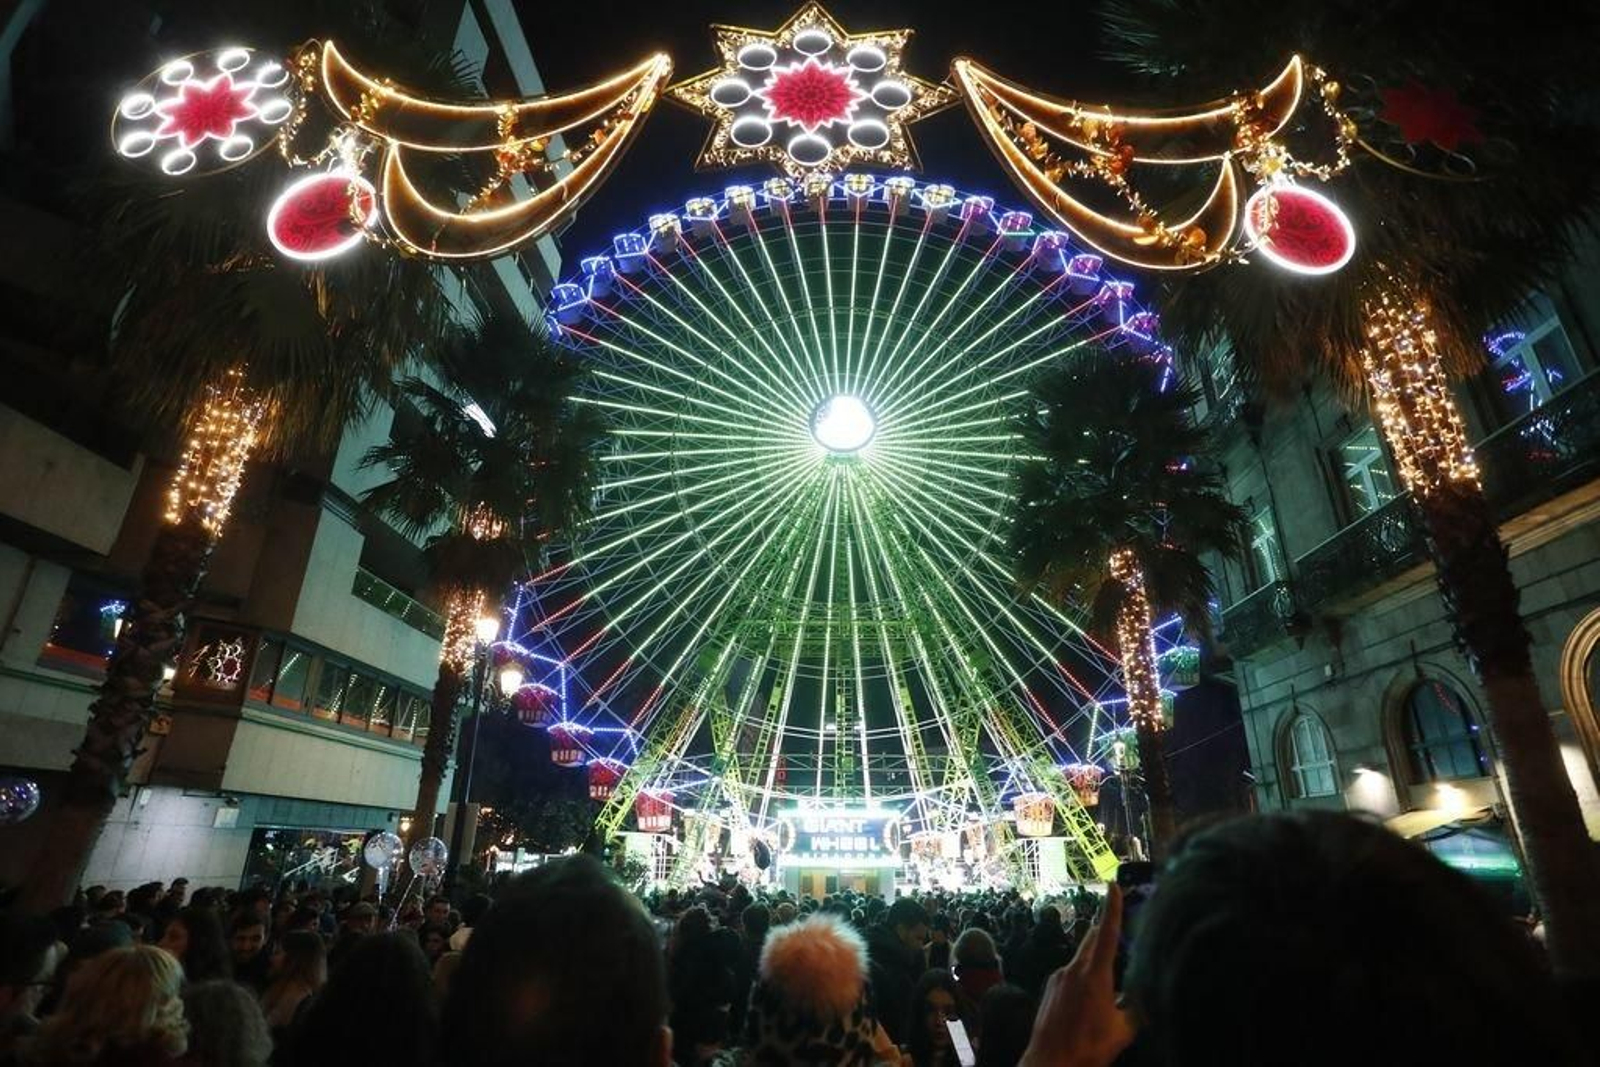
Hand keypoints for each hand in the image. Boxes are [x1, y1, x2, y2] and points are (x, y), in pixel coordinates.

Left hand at [1019, 883, 1135, 1066]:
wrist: (1050, 1062)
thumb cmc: (1088, 1047)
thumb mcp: (1123, 1030)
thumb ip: (1135, 1007)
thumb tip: (1145, 996)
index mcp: (1094, 974)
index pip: (1106, 932)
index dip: (1111, 907)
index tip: (1112, 885)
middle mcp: (1073, 969)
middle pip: (1092, 941)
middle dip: (1105, 933)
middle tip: (1118, 930)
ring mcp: (1058, 978)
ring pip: (1081, 959)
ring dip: (1096, 963)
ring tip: (1109, 986)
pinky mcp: (1050, 989)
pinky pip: (1071, 975)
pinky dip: (1084, 979)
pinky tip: (1090, 1002)